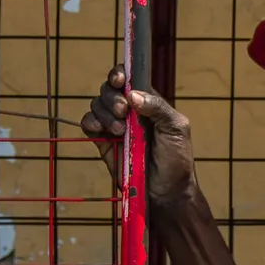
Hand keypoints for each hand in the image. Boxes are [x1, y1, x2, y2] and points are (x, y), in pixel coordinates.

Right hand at [80, 67, 200, 218]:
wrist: (166, 191)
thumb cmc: (176, 158)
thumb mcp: (175, 127)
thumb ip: (157, 107)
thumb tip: (132, 94)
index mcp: (147, 101)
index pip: (129, 78)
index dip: (120, 74)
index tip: (120, 80)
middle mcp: (128, 110)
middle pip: (108, 89)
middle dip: (112, 97)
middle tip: (123, 112)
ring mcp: (114, 125)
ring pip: (97, 104)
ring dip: (105, 112)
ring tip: (120, 130)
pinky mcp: (103, 142)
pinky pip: (88, 124)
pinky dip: (91, 122)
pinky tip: (101, 130)